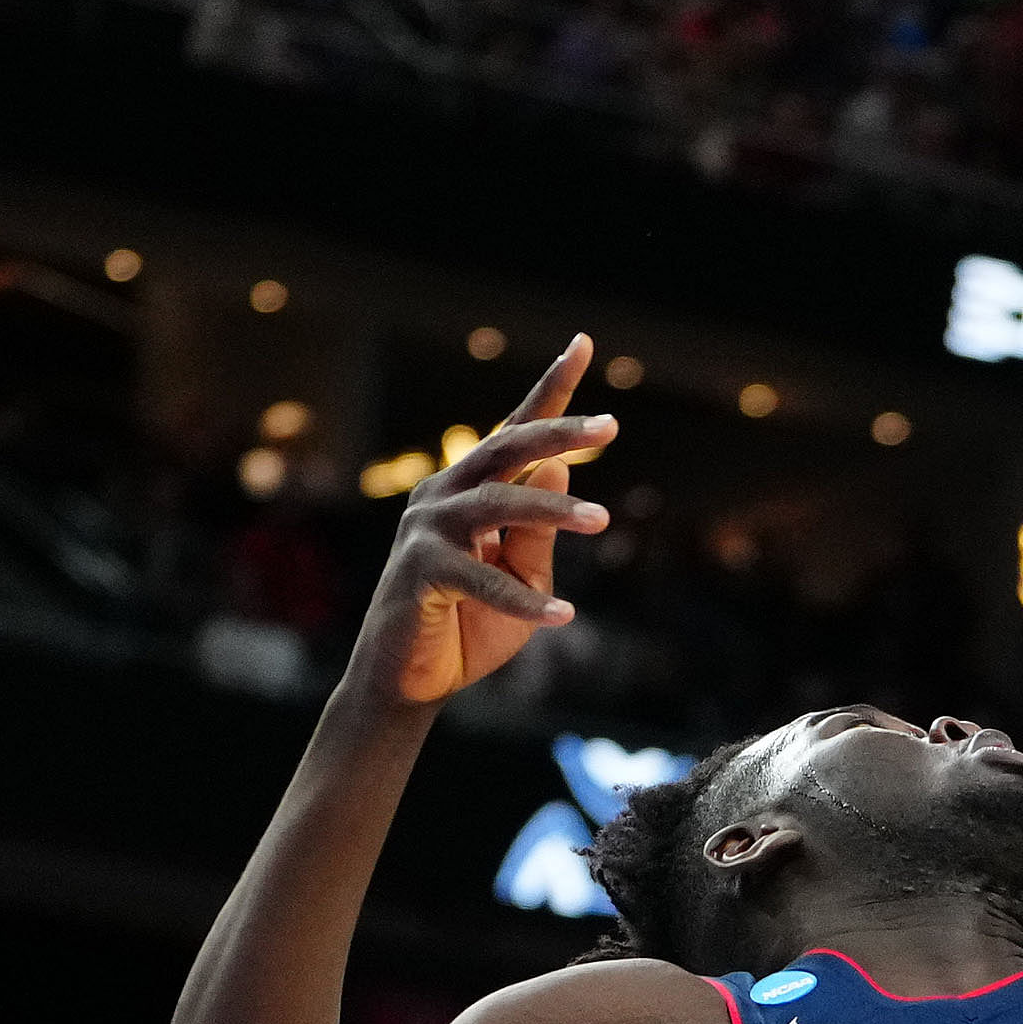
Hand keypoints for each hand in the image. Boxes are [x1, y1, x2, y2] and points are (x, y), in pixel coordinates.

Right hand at [357, 337, 613, 708]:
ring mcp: (426, 531)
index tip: (583, 344)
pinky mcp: (420, 573)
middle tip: (609, 426)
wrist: (414, 679)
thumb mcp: (521, 575)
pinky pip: (483, 581)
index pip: (515, 432)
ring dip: (552, 511)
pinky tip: (565, 616)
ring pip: (496, 504)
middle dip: (557, 433)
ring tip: (602, 520)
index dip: (550, 389)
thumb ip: (537, 532)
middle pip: (504, 449)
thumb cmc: (470, 623)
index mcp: (470, 491)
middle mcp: (443, 497)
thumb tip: (559, 468)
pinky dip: (526, 601)